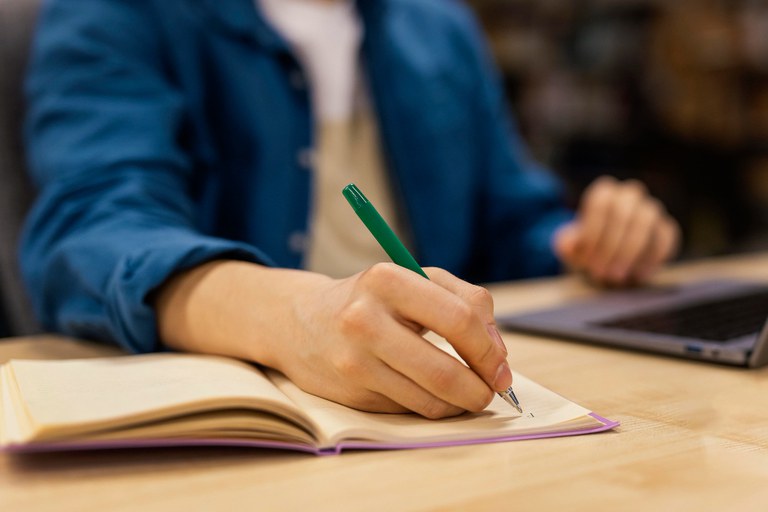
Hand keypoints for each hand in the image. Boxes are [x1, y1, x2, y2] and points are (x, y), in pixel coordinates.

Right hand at [156, 261, 509, 418]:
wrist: (300, 321)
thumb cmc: (372, 298)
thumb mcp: (415, 279)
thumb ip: (466, 301)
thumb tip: (497, 353)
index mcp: (387, 280)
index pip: (458, 319)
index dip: (490, 349)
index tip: (501, 365)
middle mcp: (365, 320)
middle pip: (444, 369)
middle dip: (481, 388)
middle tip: (492, 390)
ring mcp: (354, 360)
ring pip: (429, 398)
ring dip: (460, 403)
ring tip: (467, 394)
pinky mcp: (350, 392)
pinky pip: (409, 409)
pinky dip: (434, 407)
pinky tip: (435, 395)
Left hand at [553, 176, 679, 285]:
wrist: (607, 263)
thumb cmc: (586, 251)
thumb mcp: (570, 249)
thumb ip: (566, 244)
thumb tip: (569, 244)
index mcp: (604, 193)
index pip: (600, 203)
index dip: (592, 231)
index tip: (586, 259)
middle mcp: (629, 195)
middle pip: (623, 212)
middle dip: (610, 245)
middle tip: (600, 273)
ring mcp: (651, 210)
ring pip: (646, 221)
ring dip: (630, 251)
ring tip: (617, 277)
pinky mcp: (666, 229)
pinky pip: (666, 238)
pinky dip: (653, 258)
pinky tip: (638, 276)